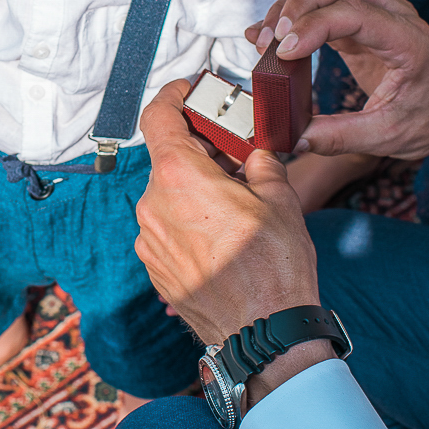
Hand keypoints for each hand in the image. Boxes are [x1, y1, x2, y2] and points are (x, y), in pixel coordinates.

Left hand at [135, 80, 319, 346]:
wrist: (264, 337)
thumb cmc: (274, 266)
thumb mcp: (279, 198)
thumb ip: (260, 162)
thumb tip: (254, 153)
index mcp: (178, 176)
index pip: (157, 115)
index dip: (172, 95)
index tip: (188, 90)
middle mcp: (152, 203)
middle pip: (168, 157)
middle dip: (200, 150)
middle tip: (234, 154)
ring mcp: (148, 239)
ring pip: (168, 194)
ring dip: (194, 187)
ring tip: (234, 200)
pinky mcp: (154, 267)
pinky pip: (166, 227)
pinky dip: (188, 219)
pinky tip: (221, 233)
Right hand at [246, 0, 428, 159]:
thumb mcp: (389, 136)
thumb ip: (340, 137)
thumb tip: (293, 138)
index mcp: (408, 41)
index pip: (357, 13)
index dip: (315, 27)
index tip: (284, 52)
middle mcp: (394, 14)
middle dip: (300, 0)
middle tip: (271, 37)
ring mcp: (378, 10)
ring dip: (292, 2)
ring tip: (264, 38)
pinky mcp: (359, 19)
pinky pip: (324, 1)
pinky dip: (294, 12)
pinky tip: (268, 34)